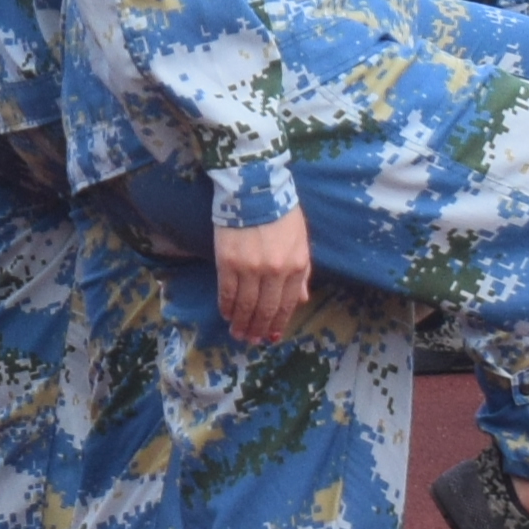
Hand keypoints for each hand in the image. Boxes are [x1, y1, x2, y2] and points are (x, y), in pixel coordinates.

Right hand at [211, 208, 314, 345]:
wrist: (255, 188)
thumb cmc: (281, 212)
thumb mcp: (300, 241)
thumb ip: (301, 273)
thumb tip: (302, 300)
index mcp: (297, 265)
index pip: (287, 303)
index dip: (278, 322)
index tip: (271, 335)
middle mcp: (275, 271)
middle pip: (266, 308)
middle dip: (259, 327)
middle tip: (252, 340)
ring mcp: (251, 268)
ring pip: (246, 304)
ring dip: (242, 322)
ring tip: (238, 333)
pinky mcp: (228, 262)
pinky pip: (227, 291)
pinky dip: (227, 306)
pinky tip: (226, 314)